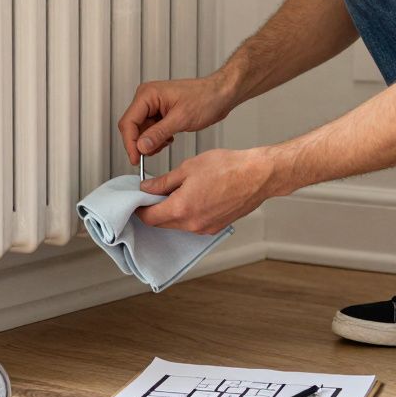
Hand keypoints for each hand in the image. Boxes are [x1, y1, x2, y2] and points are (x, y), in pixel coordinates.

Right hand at [117, 73, 238, 164]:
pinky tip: (170, 138)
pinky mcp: (160, 112)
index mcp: (148, 94)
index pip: (128, 122)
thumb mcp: (181, 119)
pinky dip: (157, 139)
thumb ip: (158, 134)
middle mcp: (147, 98)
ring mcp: (153, 105)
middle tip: (153, 153)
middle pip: (132, 127)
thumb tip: (141, 147)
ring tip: (167, 142)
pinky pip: (151, 130)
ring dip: (151, 142)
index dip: (130, 143)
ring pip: (141, 131)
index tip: (136, 159)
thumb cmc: (206, 98)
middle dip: (141, 143)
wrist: (221, 94)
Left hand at [136, 148, 284, 234]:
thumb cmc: (228, 168)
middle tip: (154, 193)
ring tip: (177, 191)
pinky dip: (188, 214)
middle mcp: (193, 224)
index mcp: (182, 209)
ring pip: (178, 225)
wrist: (258, 175)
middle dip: (155, 210)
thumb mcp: (188, 168)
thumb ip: (164, 181)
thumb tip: (147, 188)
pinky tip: (193, 197)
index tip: (138, 201)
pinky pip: (193, 224)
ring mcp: (205, 228)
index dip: (140, 209)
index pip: (149, 218)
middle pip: (162, 224)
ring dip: (172, 212)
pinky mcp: (216, 227)